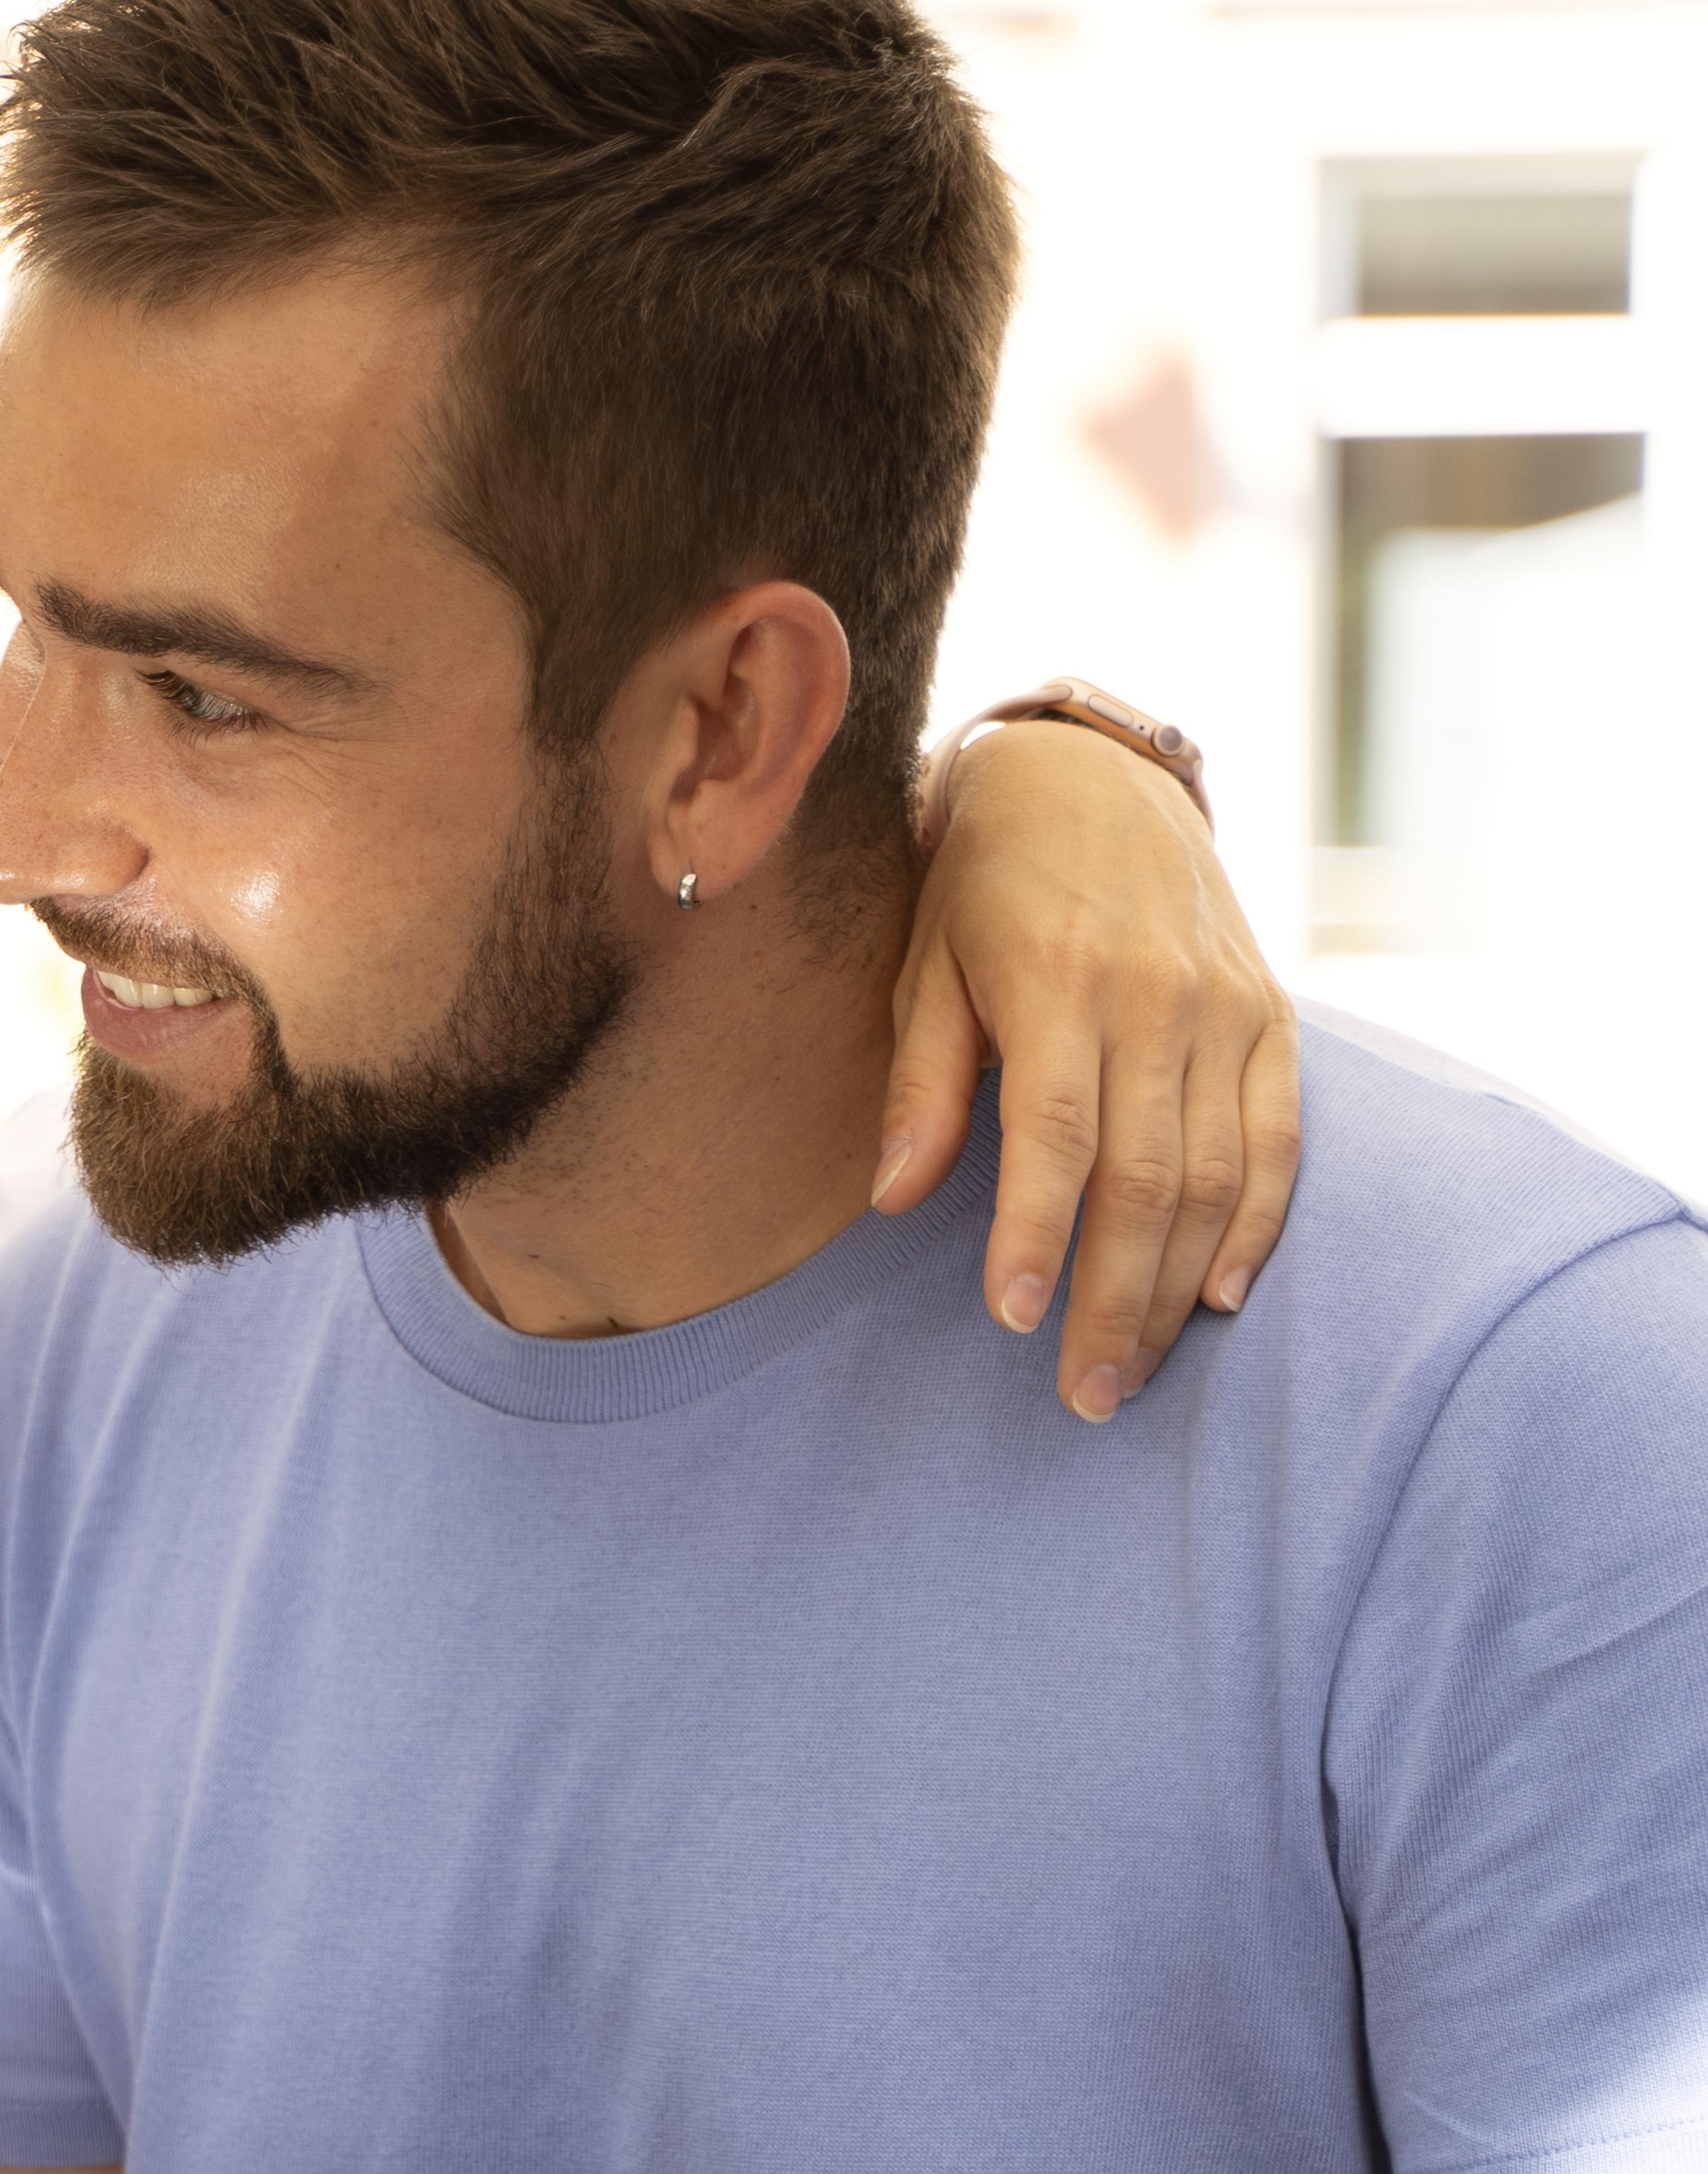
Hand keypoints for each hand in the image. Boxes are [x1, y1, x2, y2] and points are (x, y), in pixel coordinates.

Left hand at [879, 718, 1297, 1421]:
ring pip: (1220, 1173)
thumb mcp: (923, 962)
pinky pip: (1280, 1135)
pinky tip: (1224, 1293)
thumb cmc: (981, 883)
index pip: (1056, 1135)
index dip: (1036, 1234)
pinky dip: (1259, 1220)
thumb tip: (893, 1196)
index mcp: (1058, 985)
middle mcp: (1156, 999)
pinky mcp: (1271, 1014)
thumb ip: (918, 1081)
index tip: (1014, 1318)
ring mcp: (1226, 1008)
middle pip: (1148, 1177)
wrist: (1090, 778)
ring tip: (1134, 1369)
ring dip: (1179, 1284)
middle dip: (1116, 1298)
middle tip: (1083, 1395)